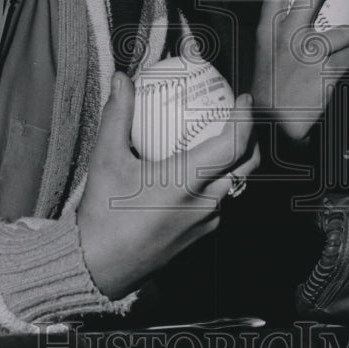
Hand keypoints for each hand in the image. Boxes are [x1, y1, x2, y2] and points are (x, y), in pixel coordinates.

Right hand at [77, 72, 259, 298]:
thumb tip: (122, 80)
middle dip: (250, 138)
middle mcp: (204, 204)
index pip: (232, 146)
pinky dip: (218, 181)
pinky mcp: (200, 236)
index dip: (245, 119)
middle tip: (238, 117)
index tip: (244, 99)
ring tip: (219, 140)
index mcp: (186, 182)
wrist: (98, 268)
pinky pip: (219, 202)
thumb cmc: (101, 215)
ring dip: (236, 161)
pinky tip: (196, 173)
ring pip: (235, 186)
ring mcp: (206, 223)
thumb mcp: (106, 160)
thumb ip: (118, 115)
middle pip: (246, 166)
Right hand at [252, 0, 348, 139]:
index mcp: (267, 32)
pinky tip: (335, 74)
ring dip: (345, 45)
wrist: (274, 125)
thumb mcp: (265, 55)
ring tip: (334, 57)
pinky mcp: (327, 69)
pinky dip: (347, 64)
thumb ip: (280, 34)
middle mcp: (286, 37)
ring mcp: (307, 53)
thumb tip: (304, 16)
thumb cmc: (269, 90)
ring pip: (343, 33)